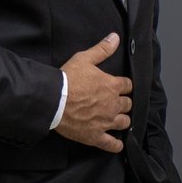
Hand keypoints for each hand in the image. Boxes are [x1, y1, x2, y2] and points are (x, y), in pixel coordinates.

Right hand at [54, 32, 131, 153]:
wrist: (53, 100)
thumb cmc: (68, 79)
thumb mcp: (84, 59)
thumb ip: (102, 49)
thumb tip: (115, 37)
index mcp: (113, 86)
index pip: (128, 85)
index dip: (124, 85)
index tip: (120, 86)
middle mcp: (113, 105)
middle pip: (128, 104)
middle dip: (124, 102)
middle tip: (116, 102)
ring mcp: (105, 122)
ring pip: (124, 122)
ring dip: (122, 120)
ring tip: (117, 118)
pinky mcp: (96, 136)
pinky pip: (111, 144)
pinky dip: (116, 145)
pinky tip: (118, 144)